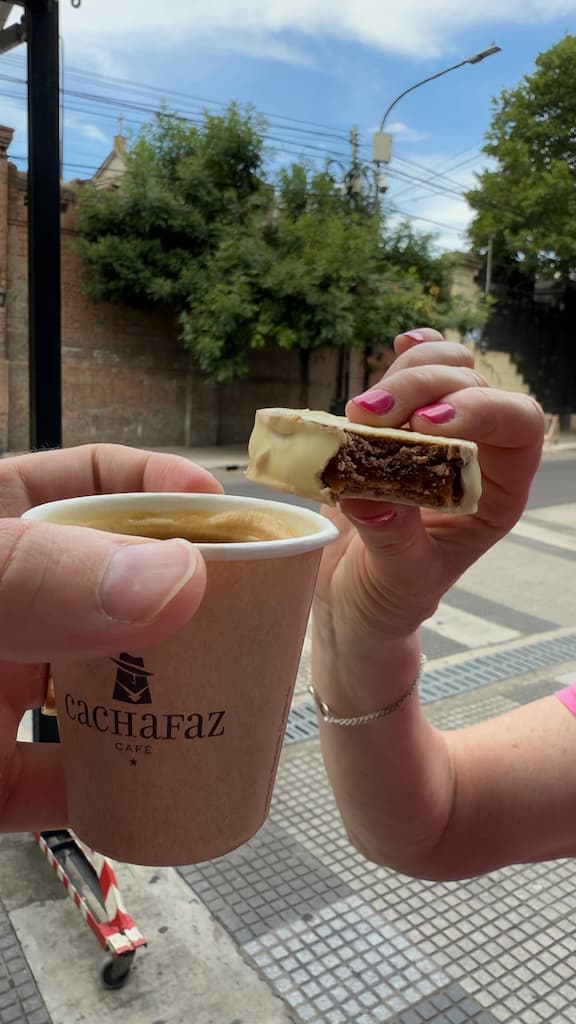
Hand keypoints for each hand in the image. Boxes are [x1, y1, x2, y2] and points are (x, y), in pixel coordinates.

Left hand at [0, 444, 221, 830]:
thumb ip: (41, 576)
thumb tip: (177, 580)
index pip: (91, 484)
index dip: (165, 488)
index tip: (229, 512)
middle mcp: (14, 607)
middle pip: (123, 587)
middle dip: (196, 597)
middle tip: (262, 612)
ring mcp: (3, 690)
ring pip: (110, 684)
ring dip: (173, 696)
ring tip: (240, 697)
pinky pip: (78, 783)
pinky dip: (127, 792)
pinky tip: (174, 788)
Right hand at [314, 330, 544, 673]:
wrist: (352, 598)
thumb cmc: (386, 599)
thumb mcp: (396, 581)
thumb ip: (391, 539)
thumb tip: (367, 496)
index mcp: (495, 494)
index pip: (518, 427)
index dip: (479, 411)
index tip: (423, 427)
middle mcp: (475, 456)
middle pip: (472, 388)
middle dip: (419, 390)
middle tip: (364, 417)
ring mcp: (436, 436)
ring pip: (443, 370)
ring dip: (403, 375)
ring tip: (358, 413)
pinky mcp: (396, 426)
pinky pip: (414, 372)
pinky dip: (408, 354)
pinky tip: (398, 345)